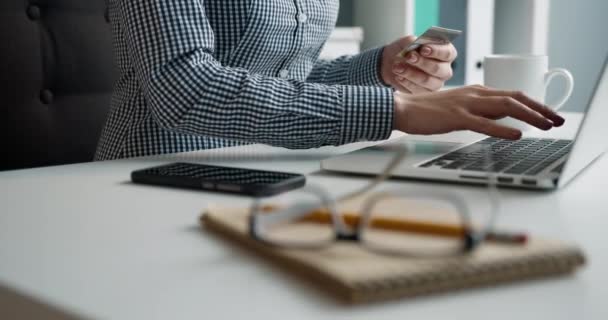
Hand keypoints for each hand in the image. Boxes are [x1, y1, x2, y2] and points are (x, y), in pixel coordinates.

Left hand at [381, 35, 456, 93]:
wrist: (392, 61)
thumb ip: (413, 41)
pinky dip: (406, 82)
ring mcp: (435, 83)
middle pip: (438, 69)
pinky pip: (417, 90)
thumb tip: (414, 45)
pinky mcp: (424, 92)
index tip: (423, 49)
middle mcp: (444, 69)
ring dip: (411, 74)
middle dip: (422, 63)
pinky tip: (398, 76)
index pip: (447, 53)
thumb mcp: (407, 41)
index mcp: (446, 53)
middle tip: (408, 57)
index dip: (436, 51)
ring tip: (397, 67)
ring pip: (427, 81)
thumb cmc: (405, 48)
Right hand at [393, 85, 565, 139]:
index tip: (550, 114)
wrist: (404, 108)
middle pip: (516, 98)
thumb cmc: (428, 111)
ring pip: (506, 107)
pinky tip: (515, 135)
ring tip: (546, 126)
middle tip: (558, 120)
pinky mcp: (456, 117)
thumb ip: (482, 111)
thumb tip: (503, 119)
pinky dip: (502, 129)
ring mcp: (466, 104)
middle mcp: (476, 94)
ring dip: (529, 116)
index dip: (535, 104)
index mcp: (477, 91)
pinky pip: (483, 123)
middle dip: (540, 109)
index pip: (514, 95)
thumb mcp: (460, 107)